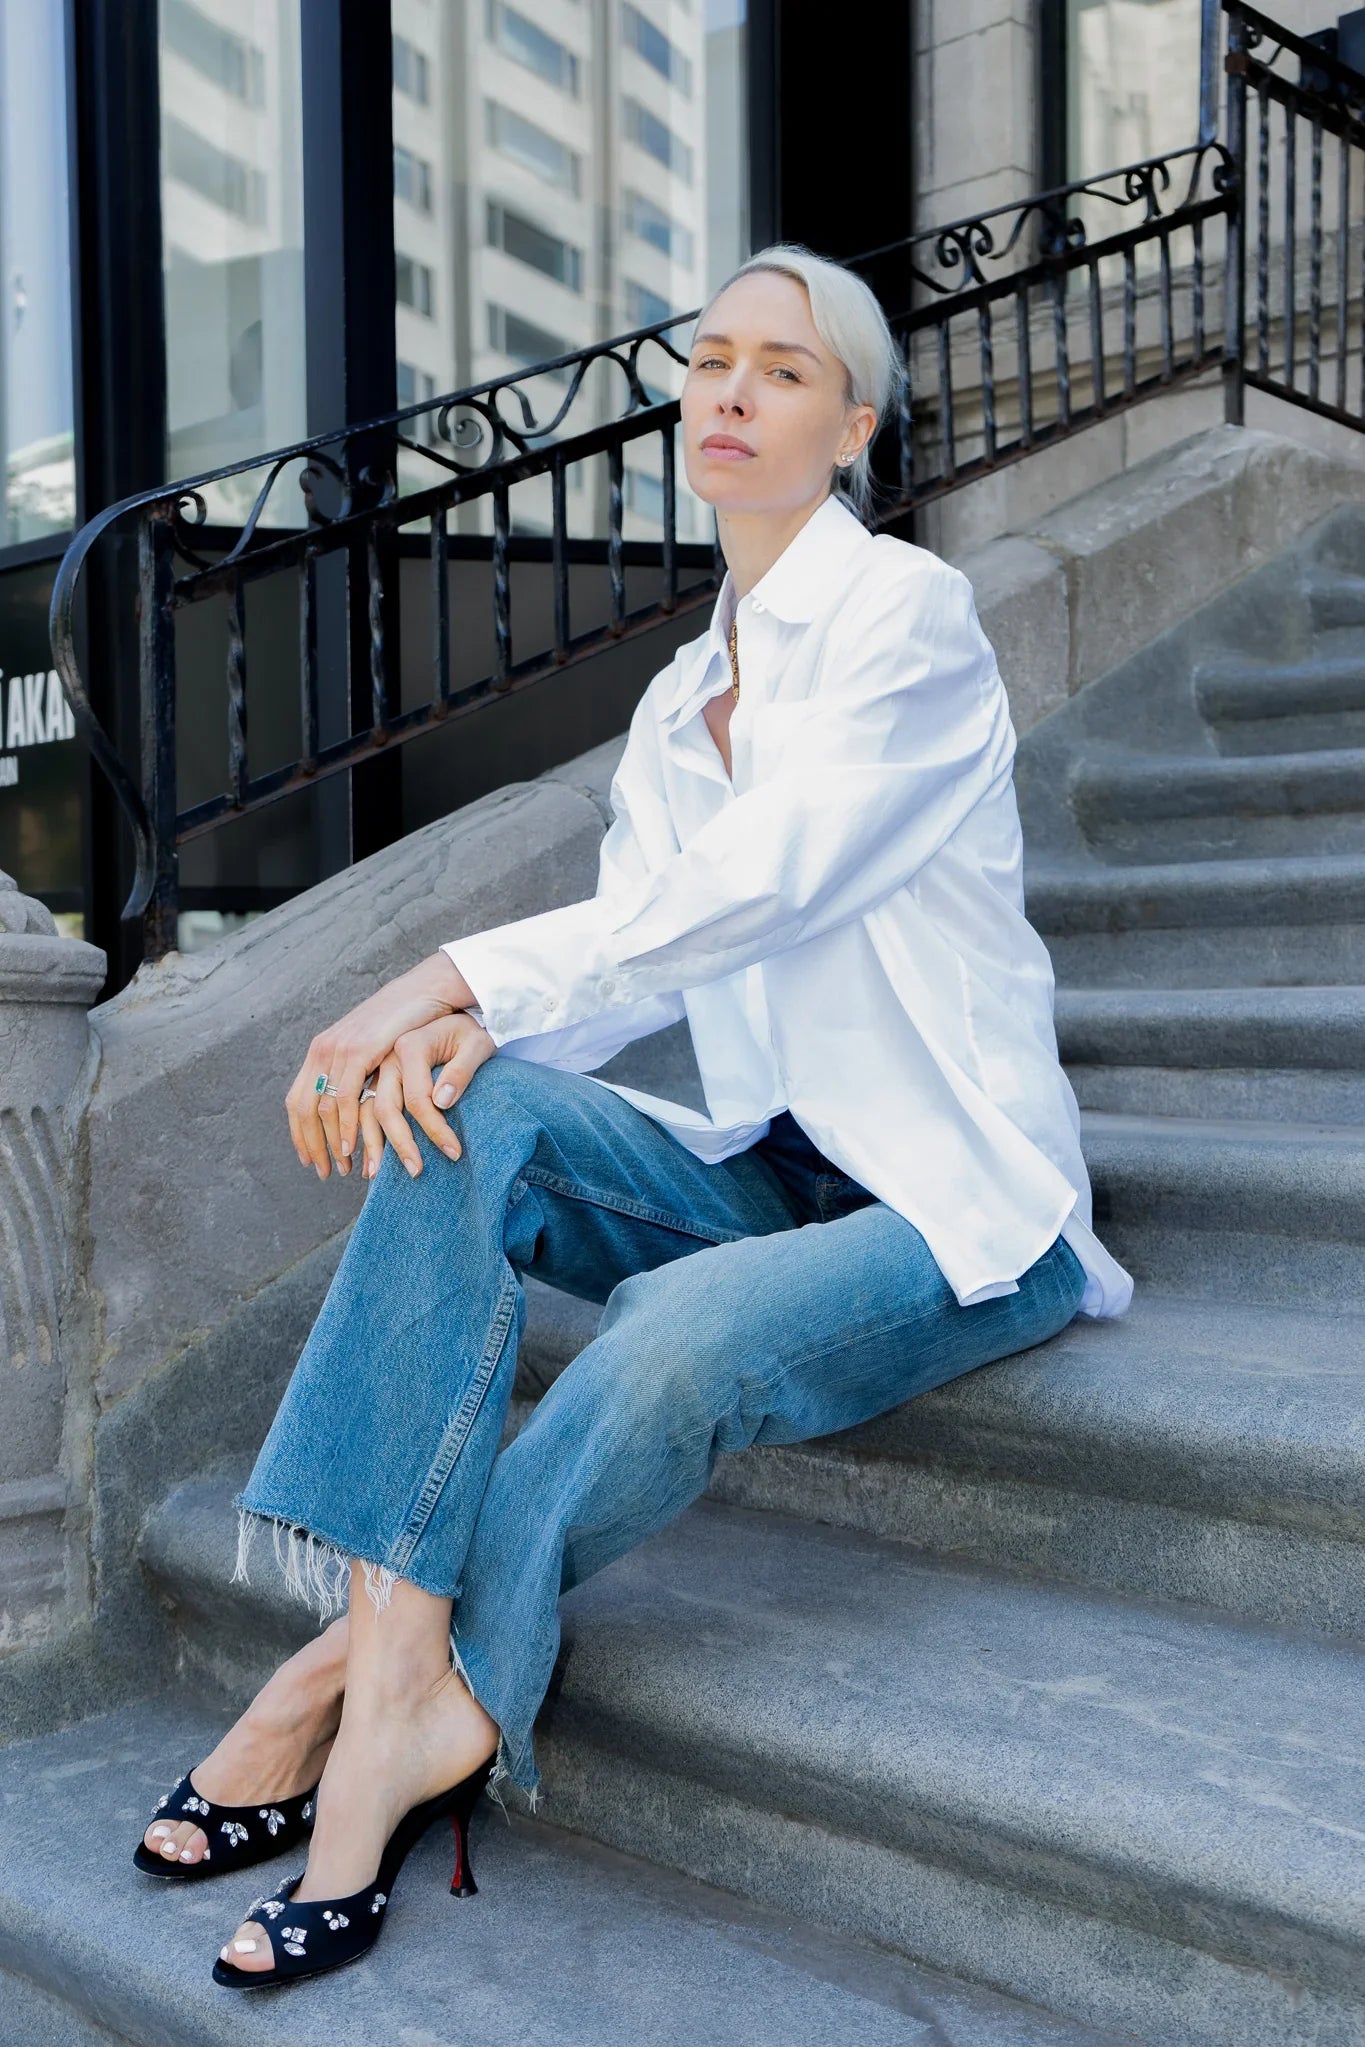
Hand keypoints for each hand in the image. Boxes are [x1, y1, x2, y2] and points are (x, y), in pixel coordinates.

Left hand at [286, 953, 477, 1177]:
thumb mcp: (371, 1049)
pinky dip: (346, 1127)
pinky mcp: (358, 1051)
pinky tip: (352, 1146)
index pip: (297, 1100)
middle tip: (323, 1173)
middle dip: (311, 1146)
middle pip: (301, 1108)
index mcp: (322, 1050)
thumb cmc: (405, 1022)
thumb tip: (350, 1101)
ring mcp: (338, 1049)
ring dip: (329, 1143)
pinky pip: (344, 1098)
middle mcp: (322, 1050)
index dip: (300, 1134)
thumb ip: (356, 1071)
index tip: (310, 1159)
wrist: (423, 992)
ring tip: (342, 1167)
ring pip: (320, 1107)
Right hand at [359, 1013, 497, 1179]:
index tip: (453, 1152)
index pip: (418, 1098)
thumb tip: (442, 1102)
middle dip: (398, 1144)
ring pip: (361, 1110)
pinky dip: (356, 1132)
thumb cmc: (468, 1032)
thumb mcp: (476, 1045)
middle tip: (415, 1172)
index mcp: (409, 1046)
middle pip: (383, 1107)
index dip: (435, 1129)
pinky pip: (358, 1107)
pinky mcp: (371, 1076)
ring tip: (374, 1176)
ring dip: (367, 1144)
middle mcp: (386, 1057)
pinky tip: (362, 1156)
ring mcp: (374, 1067)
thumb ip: (461, 1071)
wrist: (451, 1012)